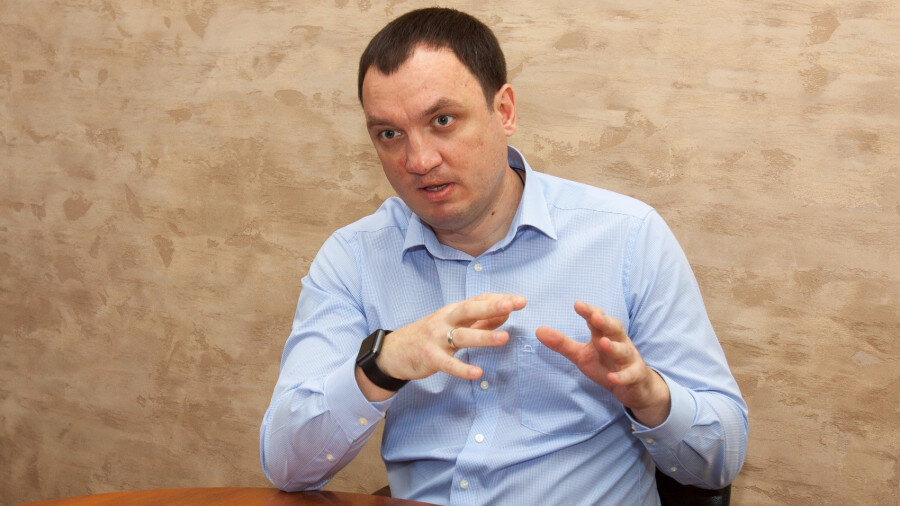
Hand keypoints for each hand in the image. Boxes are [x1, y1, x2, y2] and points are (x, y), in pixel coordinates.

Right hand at [357, 293, 525, 400]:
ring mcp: (436, 339)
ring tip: (504, 338)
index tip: (520, 300)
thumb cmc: (429, 336)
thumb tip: (507, 312)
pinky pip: (448, 364)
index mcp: (453, 311)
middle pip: (469, 310)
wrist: (394, 351)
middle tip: (513, 304)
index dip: (498, 300)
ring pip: (461, 336)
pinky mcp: (430, 358)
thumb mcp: (453, 324)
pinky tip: (477, 372)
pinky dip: (462, 368)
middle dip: (491, 306)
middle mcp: (445, 320)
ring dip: (483, 337)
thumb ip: (480, 320)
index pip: (478, 300)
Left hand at [535, 301, 670, 426]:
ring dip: (614, 347)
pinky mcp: (635, 375)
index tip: (577, 304)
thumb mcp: (581, 355)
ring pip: (623, 350)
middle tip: (595, 317)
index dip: (589, 311)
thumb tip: (538, 330)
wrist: (633, 387)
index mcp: (605, 334)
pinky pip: (629, 375)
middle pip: (615, 328)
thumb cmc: (606, 365)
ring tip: (602, 343)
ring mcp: (629, 359)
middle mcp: (619, 342)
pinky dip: (621, 376)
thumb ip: (562, 343)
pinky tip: (612, 378)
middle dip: (606, 322)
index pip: (598, 319)